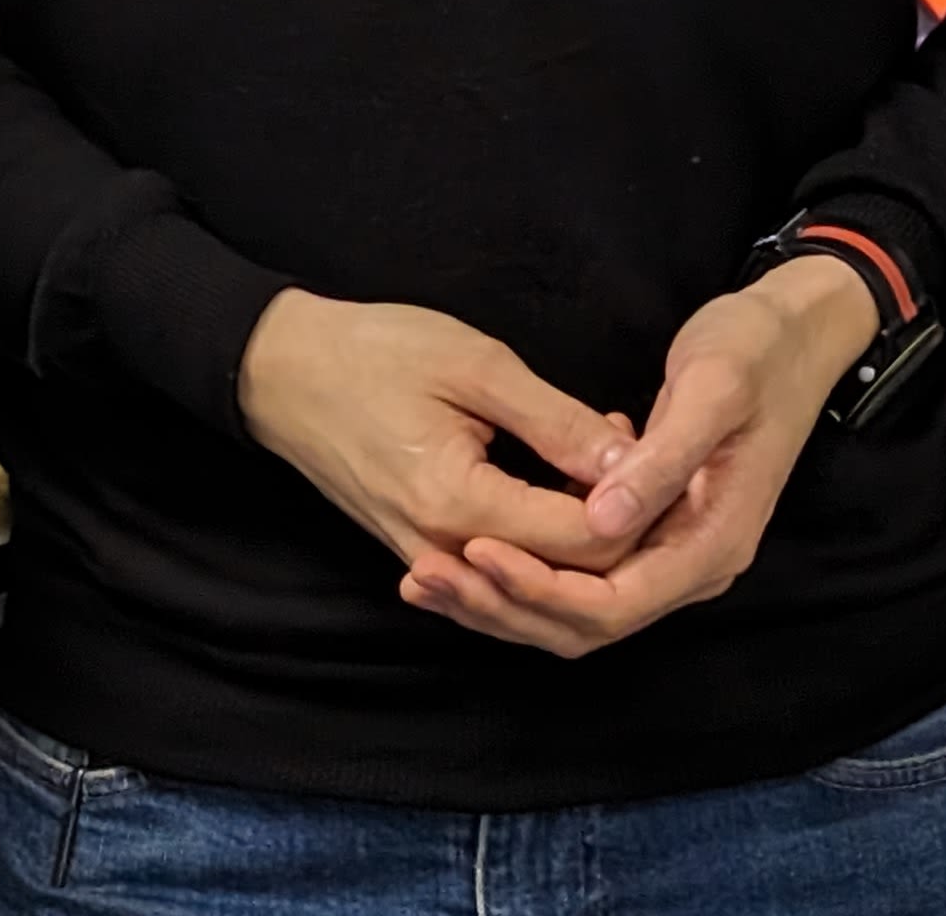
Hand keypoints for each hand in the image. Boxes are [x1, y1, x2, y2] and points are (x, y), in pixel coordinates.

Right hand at [233, 290, 644, 588]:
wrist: (279, 370)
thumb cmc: (371, 353)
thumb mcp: (473, 365)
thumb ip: (556, 422)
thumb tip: (632, 464)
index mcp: (459, 504)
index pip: (585, 544)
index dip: (640, 507)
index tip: (666, 455)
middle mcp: (444, 552)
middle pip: (569, 582)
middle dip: (623, 533)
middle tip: (644, 462)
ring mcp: (428, 561)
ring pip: (537, 591)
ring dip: (585, 547)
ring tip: (609, 476)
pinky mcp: (420, 554)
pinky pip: (501, 581)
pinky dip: (545, 552)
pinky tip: (566, 499)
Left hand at [413, 255, 878, 657]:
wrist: (795, 336)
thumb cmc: (754, 353)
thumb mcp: (712, 391)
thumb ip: (662, 460)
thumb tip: (604, 520)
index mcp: (712, 542)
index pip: (615, 604)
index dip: (540, 586)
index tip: (471, 550)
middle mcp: (694, 564)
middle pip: (590, 623)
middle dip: (507, 605)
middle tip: (424, 575)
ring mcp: (673, 551)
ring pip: (580, 608)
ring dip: (508, 595)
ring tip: (428, 570)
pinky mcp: (651, 530)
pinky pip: (581, 574)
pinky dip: (527, 568)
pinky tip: (469, 541)